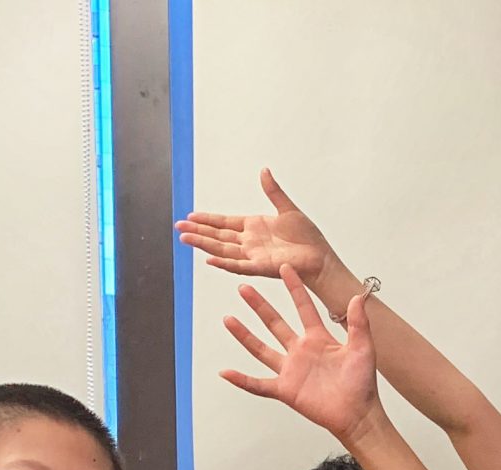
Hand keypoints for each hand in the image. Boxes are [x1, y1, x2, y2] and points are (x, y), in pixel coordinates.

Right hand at [176, 169, 341, 289]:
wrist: (321, 258)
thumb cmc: (308, 239)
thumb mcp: (287, 209)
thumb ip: (273, 191)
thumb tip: (264, 171)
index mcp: (254, 228)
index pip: (224, 223)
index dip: (207, 219)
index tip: (190, 215)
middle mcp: (250, 242)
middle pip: (218, 236)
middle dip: (198, 231)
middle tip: (179, 227)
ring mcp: (254, 255)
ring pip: (223, 249)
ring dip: (204, 244)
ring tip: (185, 238)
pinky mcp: (262, 267)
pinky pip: (239, 265)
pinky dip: (224, 263)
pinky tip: (209, 259)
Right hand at [220, 269, 382, 439]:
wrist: (358, 415)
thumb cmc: (363, 385)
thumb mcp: (363, 349)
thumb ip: (359, 323)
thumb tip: (358, 296)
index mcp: (319, 339)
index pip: (304, 308)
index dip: (295, 288)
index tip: (285, 268)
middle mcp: (301, 351)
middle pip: (275, 323)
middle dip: (259, 305)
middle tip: (244, 288)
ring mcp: (291, 370)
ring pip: (261, 349)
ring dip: (244, 335)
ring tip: (228, 319)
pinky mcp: (285, 390)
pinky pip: (258, 385)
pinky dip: (241, 380)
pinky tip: (226, 373)